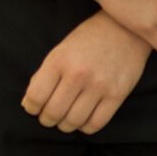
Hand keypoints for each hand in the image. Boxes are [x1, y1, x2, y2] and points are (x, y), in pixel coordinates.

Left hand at [21, 12, 152, 133]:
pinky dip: (86, 127)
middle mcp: (79, 73)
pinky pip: (96, 124)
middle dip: (47, 119)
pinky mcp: (118, 94)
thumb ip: (45, 75)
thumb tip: (30, 104)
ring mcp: (100, 85)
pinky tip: (84, 118)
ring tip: (67, 119)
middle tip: (50, 117)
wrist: (126, 28)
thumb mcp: (61, 50)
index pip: (35, 97)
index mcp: (60, 60)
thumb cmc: (88, 40)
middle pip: (53, 113)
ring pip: (73, 122)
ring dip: (66, 125)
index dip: (31, 108)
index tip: (35, 108)